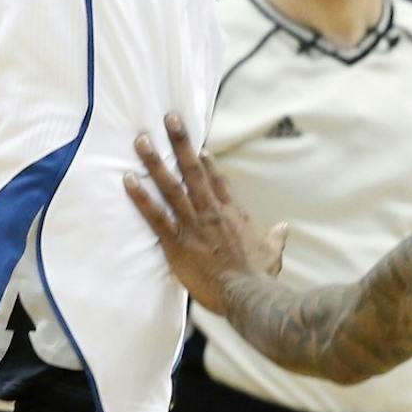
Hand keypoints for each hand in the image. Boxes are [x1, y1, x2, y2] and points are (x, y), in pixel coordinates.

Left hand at [126, 114, 288, 314]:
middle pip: (193, 170)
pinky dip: (141, 197)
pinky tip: (128, 180)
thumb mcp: (272, 250)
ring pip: (171, 186)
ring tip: (141, 142)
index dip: (207, 161)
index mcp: (233, 212)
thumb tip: (283, 228)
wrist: (246, 291)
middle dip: (180, 143)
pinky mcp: (176, 241)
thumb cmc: (259, 273)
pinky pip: (155, 214)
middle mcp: (211, 210)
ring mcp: (193, 223)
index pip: (217, 180)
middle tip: (168, 119)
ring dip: (155, 162)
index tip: (197, 145)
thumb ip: (275, 237)